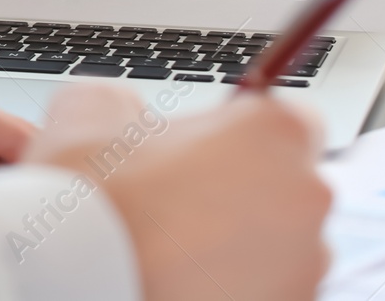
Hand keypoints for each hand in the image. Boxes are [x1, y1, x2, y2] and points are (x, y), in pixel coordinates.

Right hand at [23, 85, 330, 300]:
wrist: (78, 275)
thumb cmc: (92, 194)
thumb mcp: (90, 109)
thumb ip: (131, 103)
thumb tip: (128, 116)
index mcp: (273, 134)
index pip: (292, 119)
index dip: (245, 133)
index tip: (209, 147)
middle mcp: (306, 198)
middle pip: (285, 187)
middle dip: (239, 192)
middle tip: (175, 201)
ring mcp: (305, 265)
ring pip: (278, 245)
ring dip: (237, 244)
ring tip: (171, 249)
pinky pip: (265, 288)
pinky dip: (231, 285)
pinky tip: (179, 280)